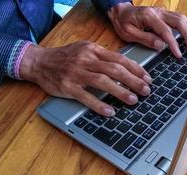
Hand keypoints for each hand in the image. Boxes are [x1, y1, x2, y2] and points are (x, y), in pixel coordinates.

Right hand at [20, 41, 151, 115]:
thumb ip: (103, 57)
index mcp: (93, 50)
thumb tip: (127, 68)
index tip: (147, 78)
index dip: (136, 69)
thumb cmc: (66, 57)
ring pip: (102, 81)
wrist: (39, 62)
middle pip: (115, 70)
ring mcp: (76, 73)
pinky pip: (85, 97)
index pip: (119, 59)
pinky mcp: (67, 87)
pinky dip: (98, 104)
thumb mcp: (85, 50)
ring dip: (120, 91)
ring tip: (133, 100)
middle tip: (146, 90)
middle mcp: (86, 60)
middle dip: (133, 80)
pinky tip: (110, 111)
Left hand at [108, 3, 186, 57]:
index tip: (179, 55)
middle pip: (179, 22)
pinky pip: (179, 18)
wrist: (120, 11)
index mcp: (149, 17)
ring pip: (182, 18)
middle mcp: (158, 12)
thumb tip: (161, 46)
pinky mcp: (164, 13)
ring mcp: (162, 11)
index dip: (174, 44)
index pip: (166, 31)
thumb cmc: (123, 22)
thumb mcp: (129, 34)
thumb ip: (145, 39)